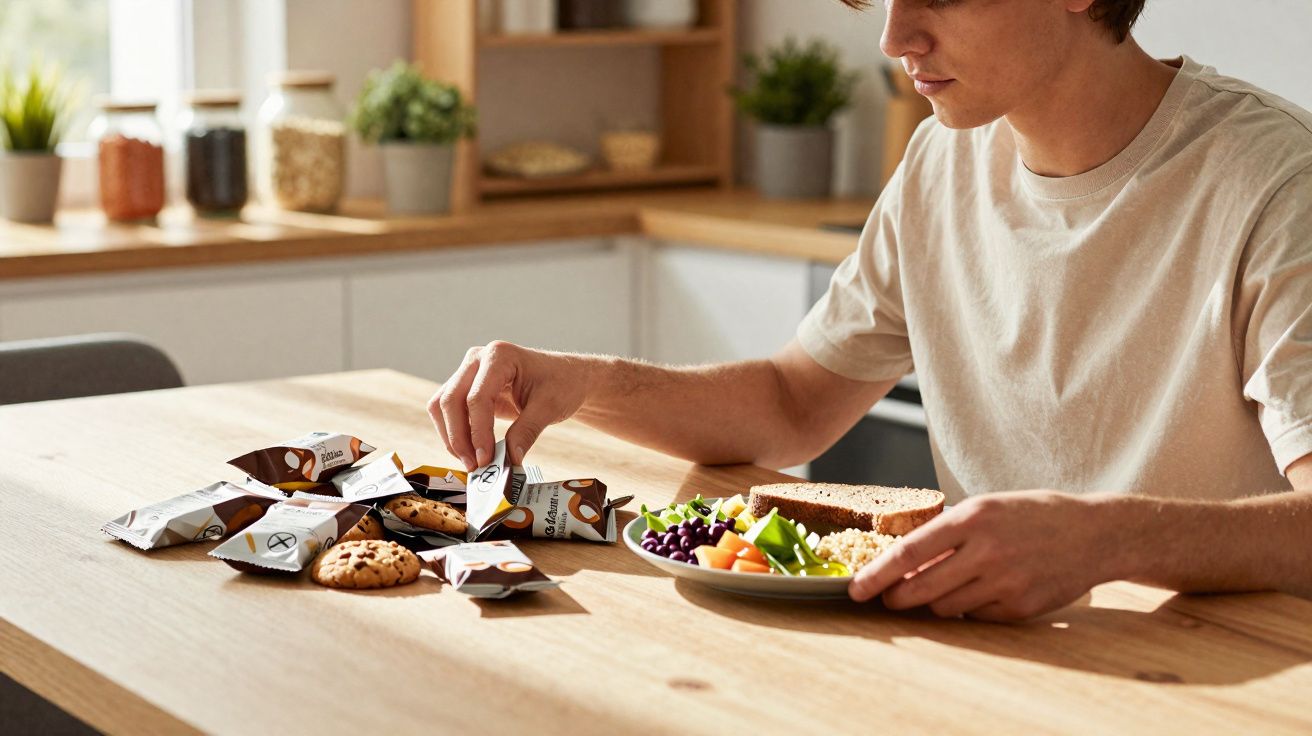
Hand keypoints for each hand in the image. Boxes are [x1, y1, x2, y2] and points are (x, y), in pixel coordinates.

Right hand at [428, 341, 592, 470]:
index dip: (478, 431)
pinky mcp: (467, 387)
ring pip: (442, 406)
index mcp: (499, 356)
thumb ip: (526, 432)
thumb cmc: (561, 384)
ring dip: (452, 437)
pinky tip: (470, 452)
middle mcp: (478, 359)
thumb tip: (510, 460)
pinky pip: (449, 411)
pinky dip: (455, 433)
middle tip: (475, 465)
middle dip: (458, 437)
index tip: (485, 459)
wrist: (566, 377)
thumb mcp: (549, 408)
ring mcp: (469, 371)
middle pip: (450, 400)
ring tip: (472, 462)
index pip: (477, 397)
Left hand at [848, 491, 1118, 620]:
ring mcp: (1005, 582)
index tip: (856, 588)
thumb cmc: (1034, 515)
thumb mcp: (987, 507)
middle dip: (896, 598)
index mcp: (973, 517)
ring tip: (942, 586)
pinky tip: (981, 590)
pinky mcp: (1021, 607)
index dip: (877, 575)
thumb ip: (948, 531)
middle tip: (888, 598)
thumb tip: (903, 561)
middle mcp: (987, 551)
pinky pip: (975, 617)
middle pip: (921, 589)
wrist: (1096, 533)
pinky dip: (968, 608)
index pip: (910, 553)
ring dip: (933, 603)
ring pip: (945, 608)